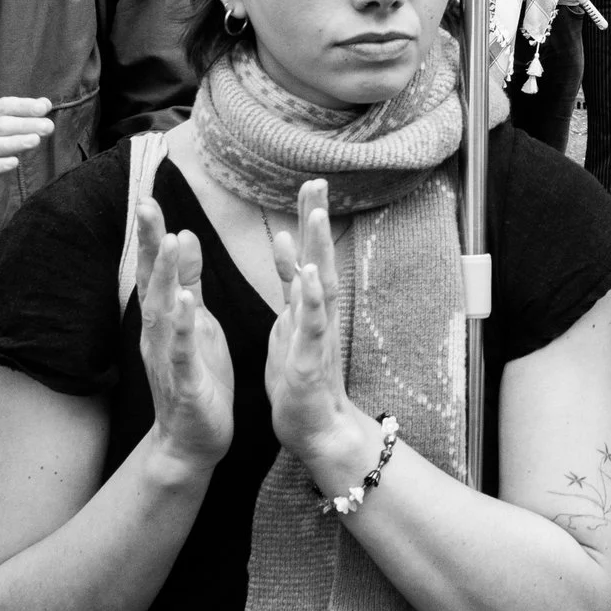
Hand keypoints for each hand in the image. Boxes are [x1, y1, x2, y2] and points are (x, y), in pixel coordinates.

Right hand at [134, 198, 234, 477]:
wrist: (194, 440)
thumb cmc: (199, 376)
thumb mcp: (198, 322)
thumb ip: (189, 282)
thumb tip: (182, 236)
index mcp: (166, 318)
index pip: (156, 271)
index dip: (152, 235)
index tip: (149, 197)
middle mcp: (159, 335)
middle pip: (152, 284)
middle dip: (150, 245)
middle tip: (147, 205)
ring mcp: (169, 360)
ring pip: (163, 314)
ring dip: (164, 279)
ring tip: (168, 243)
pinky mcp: (186, 384)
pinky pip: (182, 354)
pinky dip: (181, 329)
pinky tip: (185, 305)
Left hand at [267, 180, 356, 461]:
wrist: (316, 430)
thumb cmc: (300, 379)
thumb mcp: (290, 325)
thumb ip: (292, 288)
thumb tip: (293, 249)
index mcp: (305, 306)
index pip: (309, 254)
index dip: (309, 219)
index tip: (310, 182)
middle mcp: (315, 315)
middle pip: (319, 258)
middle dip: (317, 220)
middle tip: (317, 181)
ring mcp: (315, 337)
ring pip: (320, 287)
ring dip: (318, 251)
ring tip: (314, 216)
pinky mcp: (308, 363)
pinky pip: (312, 328)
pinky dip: (311, 301)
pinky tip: (309, 276)